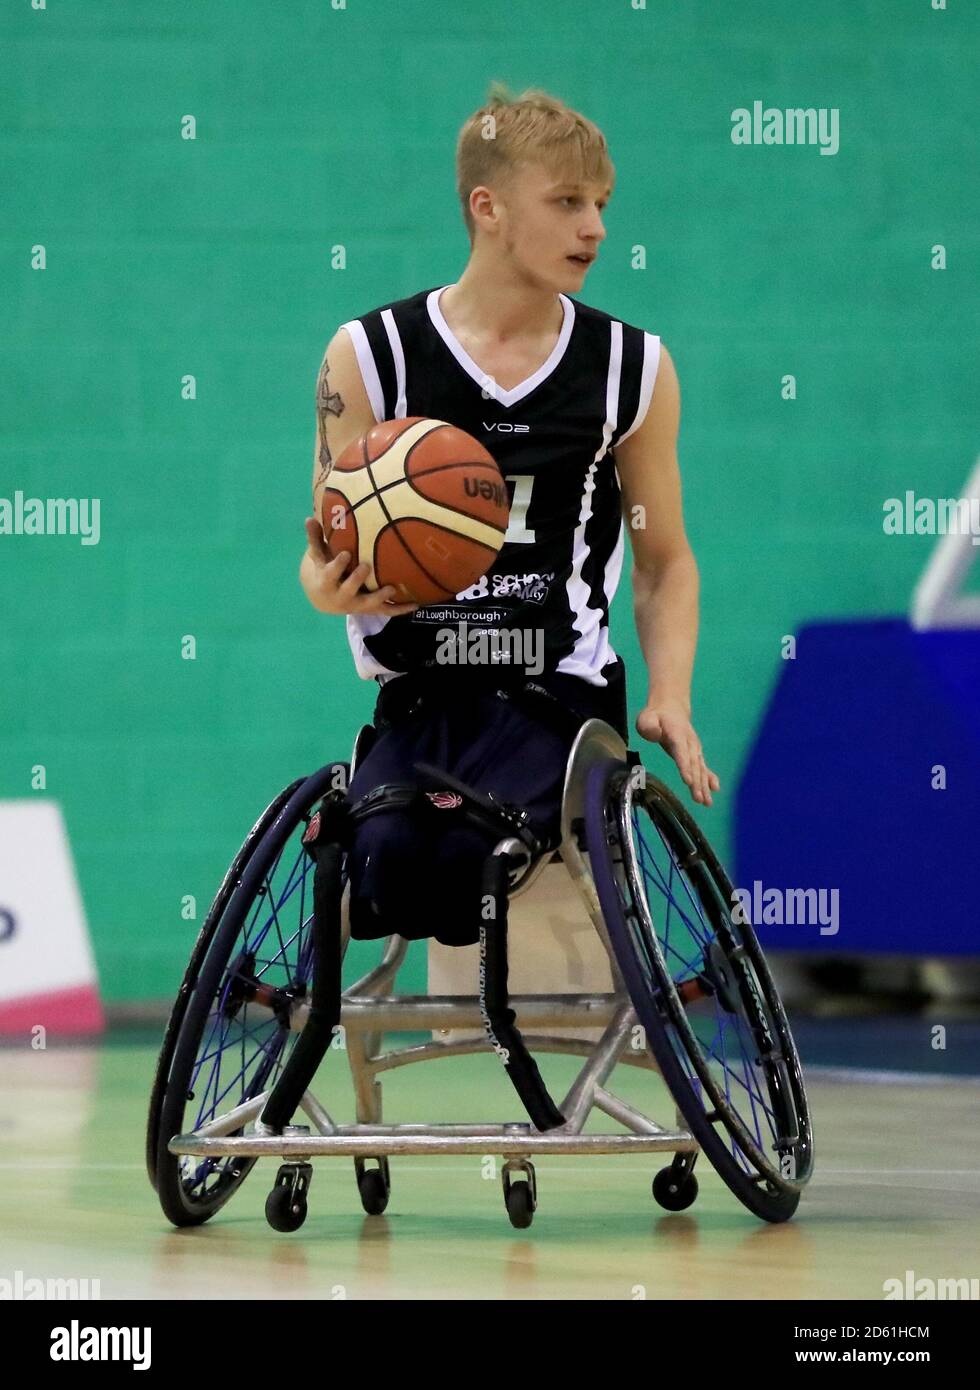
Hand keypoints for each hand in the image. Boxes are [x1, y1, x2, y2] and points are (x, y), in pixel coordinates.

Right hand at [302, 517, 419, 615]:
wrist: (322, 598)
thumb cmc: (322, 570)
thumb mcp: (317, 556)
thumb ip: (315, 538)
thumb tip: (309, 518)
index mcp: (327, 582)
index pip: (330, 574)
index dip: (337, 565)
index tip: (345, 553)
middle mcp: (341, 596)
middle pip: (348, 590)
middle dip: (356, 579)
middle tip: (366, 566)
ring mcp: (356, 605)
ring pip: (368, 604)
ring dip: (380, 597)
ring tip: (392, 589)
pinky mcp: (368, 609)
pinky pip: (385, 611)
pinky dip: (399, 609)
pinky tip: (415, 605)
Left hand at [635, 699, 720, 806]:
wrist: (671, 709)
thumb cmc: (656, 716)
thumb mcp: (647, 717)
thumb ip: (649, 726)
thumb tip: (655, 734)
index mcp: (677, 733)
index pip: (681, 751)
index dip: (685, 766)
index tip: (688, 781)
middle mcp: (689, 743)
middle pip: (693, 764)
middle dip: (696, 783)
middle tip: (699, 799)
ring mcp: (694, 749)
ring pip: (700, 768)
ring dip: (703, 786)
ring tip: (706, 802)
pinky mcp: (696, 754)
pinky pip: (704, 767)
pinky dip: (710, 778)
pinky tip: (715, 790)